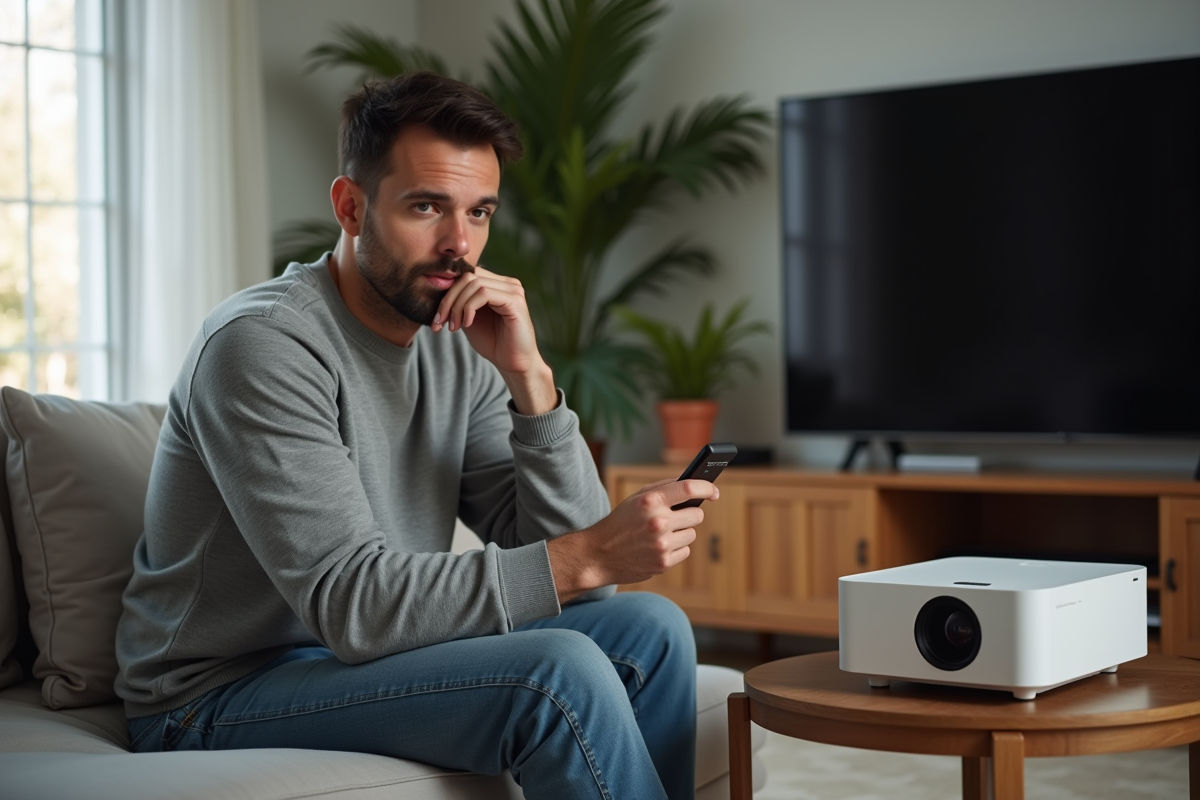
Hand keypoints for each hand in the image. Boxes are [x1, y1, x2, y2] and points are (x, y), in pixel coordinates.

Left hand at [432, 266, 555, 414]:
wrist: (513, 364)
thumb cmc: (493, 343)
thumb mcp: (468, 319)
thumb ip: (459, 303)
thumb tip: (436, 290)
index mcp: (496, 284)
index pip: (466, 275)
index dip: (446, 293)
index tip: (435, 318)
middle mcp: (506, 283)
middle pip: (467, 276)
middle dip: (448, 300)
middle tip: (439, 323)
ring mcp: (512, 290)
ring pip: (474, 284)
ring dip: (457, 306)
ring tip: (453, 327)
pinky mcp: (514, 300)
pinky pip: (484, 294)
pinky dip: (469, 308)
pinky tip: (467, 324)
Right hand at [547, 477, 720, 601]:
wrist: (599, 555)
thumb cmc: (620, 522)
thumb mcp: (636, 499)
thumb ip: (663, 489)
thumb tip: (693, 487)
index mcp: (650, 501)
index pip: (689, 488)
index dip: (706, 487)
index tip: (713, 491)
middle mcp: (658, 522)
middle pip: (697, 515)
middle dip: (690, 514)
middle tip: (677, 516)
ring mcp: (662, 544)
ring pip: (691, 534)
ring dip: (681, 532)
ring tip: (660, 534)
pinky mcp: (664, 563)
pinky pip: (685, 551)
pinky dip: (676, 549)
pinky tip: (658, 547)